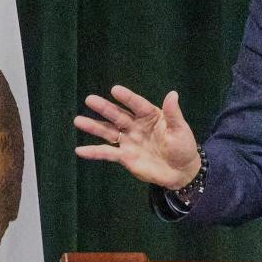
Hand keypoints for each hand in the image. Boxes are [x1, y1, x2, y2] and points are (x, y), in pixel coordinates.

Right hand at [74, 86, 201, 189]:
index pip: (137, 105)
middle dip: (104, 108)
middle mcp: (136, 126)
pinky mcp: (125, 156)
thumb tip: (173, 94)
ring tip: (78, 121)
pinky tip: (79, 151)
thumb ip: (173, 113)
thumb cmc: (183, 147)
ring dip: (94, 126)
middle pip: (117, 115)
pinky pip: (107, 153)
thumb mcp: (181, 130)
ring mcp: (128, 141)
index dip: (127, 98)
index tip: (115, 90)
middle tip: (89, 99)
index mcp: (150, 116)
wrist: (180, 172)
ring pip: (108, 131)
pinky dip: (94, 152)